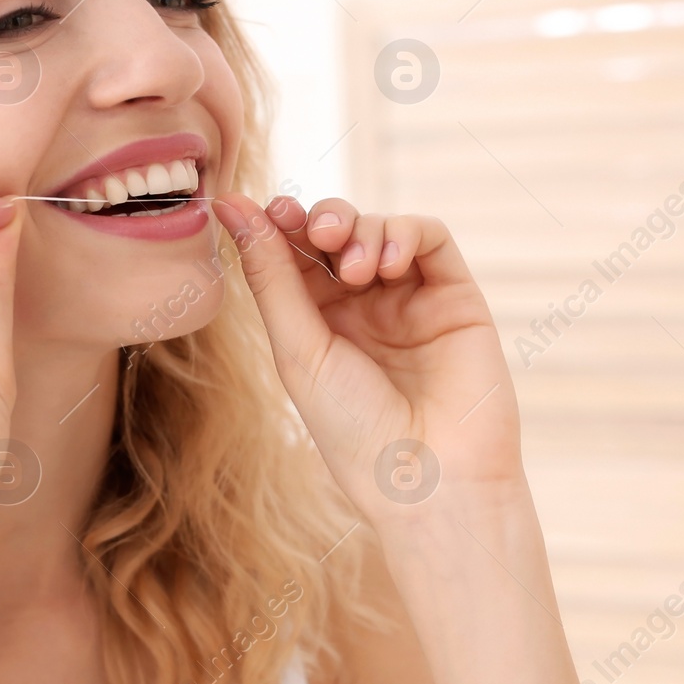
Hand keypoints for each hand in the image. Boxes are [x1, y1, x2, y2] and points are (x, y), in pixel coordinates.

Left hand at [211, 194, 520, 519]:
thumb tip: (228, 204)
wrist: (431, 479)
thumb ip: (270, 275)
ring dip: (365, 230)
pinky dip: (407, 232)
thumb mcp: (299, 350)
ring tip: (359, 270)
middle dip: (325, 219)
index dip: (282, 224)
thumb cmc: (355, 430)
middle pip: (338, 233)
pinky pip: (431, 238)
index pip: (295, 254)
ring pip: (382, 228)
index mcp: (318, 324)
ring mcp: (410, 299)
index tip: (268, 208)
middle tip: (318, 232)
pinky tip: (391, 262)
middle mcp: (363, 308)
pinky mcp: (455, 296)